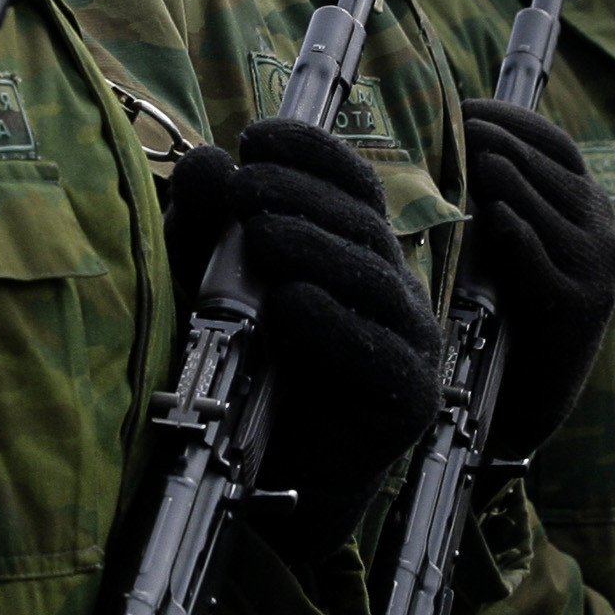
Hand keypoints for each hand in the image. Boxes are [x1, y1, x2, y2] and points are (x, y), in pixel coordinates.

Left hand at [165, 120, 440, 556]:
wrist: (253, 480)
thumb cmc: (235, 369)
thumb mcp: (205, 283)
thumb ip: (206, 225)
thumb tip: (210, 158)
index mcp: (355, 250)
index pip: (352, 182)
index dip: (314, 150)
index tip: (257, 135)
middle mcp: (392, 287)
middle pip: (361, 220)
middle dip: (301, 194)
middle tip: (245, 185)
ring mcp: (410, 341)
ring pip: (372, 276)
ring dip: (314, 247)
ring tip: (259, 235)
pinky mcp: (408, 397)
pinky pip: (377, 350)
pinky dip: (331, 323)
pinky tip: (289, 304)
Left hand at [460, 98, 614, 459]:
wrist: (526, 398)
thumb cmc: (508, 312)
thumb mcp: (512, 243)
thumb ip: (499, 196)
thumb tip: (450, 140)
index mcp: (588, 208)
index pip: (556, 144)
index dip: (513, 119)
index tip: (468, 104)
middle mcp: (601, 232)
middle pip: (547, 167)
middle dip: (497, 141)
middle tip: (452, 128)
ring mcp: (595, 270)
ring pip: (545, 205)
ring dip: (503, 177)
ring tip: (465, 159)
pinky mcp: (578, 308)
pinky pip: (543, 257)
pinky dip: (517, 232)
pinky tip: (492, 215)